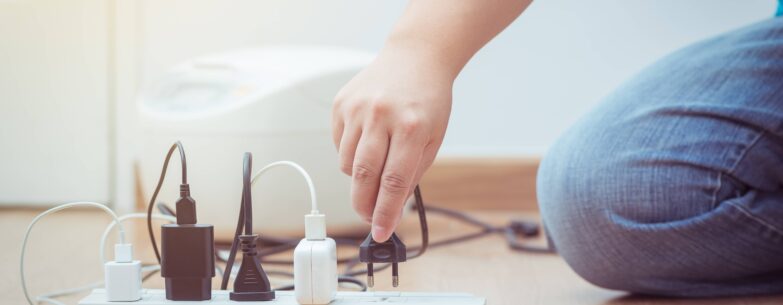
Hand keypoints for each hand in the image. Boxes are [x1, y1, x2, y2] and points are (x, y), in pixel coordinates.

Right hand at [332, 46, 452, 241]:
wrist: (415, 57)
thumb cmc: (428, 101)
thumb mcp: (432, 138)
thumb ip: (411, 173)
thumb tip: (389, 207)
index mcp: (410, 127)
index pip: (393, 182)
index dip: (385, 213)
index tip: (381, 233)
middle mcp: (381, 116)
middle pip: (363, 176)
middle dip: (363, 205)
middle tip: (368, 218)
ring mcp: (357, 108)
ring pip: (346, 163)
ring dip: (358, 176)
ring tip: (376, 165)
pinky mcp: (341, 103)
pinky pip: (339, 144)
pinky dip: (350, 152)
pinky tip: (367, 139)